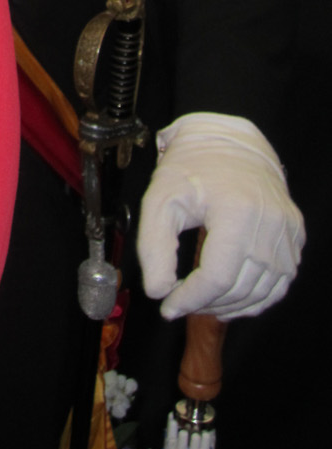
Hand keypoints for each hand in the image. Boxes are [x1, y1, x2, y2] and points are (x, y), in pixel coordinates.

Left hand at [137, 111, 303, 319]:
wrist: (229, 142)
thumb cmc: (193, 167)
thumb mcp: (160, 198)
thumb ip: (153, 247)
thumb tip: (157, 291)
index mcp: (236, 212)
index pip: (215, 278)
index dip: (189, 299)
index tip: (168, 306)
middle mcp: (269, 225)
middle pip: (238, 289)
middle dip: (204, 304)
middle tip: (180, 302)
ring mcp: (287, 233)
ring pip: (261, 293)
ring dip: (229, 306)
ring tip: (201, 302)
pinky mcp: (295, 237)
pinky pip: (279, 284)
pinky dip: (254, 298)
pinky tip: (230, 298)